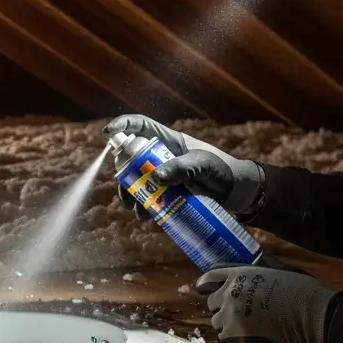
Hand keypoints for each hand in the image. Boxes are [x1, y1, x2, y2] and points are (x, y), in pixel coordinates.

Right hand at [102, 114, 263, 215]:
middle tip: (125, 192)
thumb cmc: (222, 170)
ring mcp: (163, 176)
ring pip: (137, 182)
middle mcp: (161, 156)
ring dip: (132, 196)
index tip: (107, 133)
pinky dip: (144, 207)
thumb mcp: (203, 166)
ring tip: (139, 212)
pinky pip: (148, 198)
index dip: (122, 125)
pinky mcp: (167, 193)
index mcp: (168, 141)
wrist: (236, 193)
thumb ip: (182, 168)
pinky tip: (149, 217)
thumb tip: (155, 177)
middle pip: (131, 159)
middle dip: (123, 175)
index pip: (140, 126)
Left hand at [196, 264, 335, 342]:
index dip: (206, 284)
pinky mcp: (234, 336)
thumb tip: (250, 280)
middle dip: (222, 307)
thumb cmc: (301, 291)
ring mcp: (230, 315)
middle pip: (211, 303)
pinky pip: (225, 339)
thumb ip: (254, 276)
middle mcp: (229, 293)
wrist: (311, 315)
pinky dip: (233, 340)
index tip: (204, 289)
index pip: (210, 278)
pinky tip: (248, 340)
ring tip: (246, 328)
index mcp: (238, 274)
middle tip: (239, 313)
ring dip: (227, 324)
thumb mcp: (275, 272)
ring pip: (217, 322)